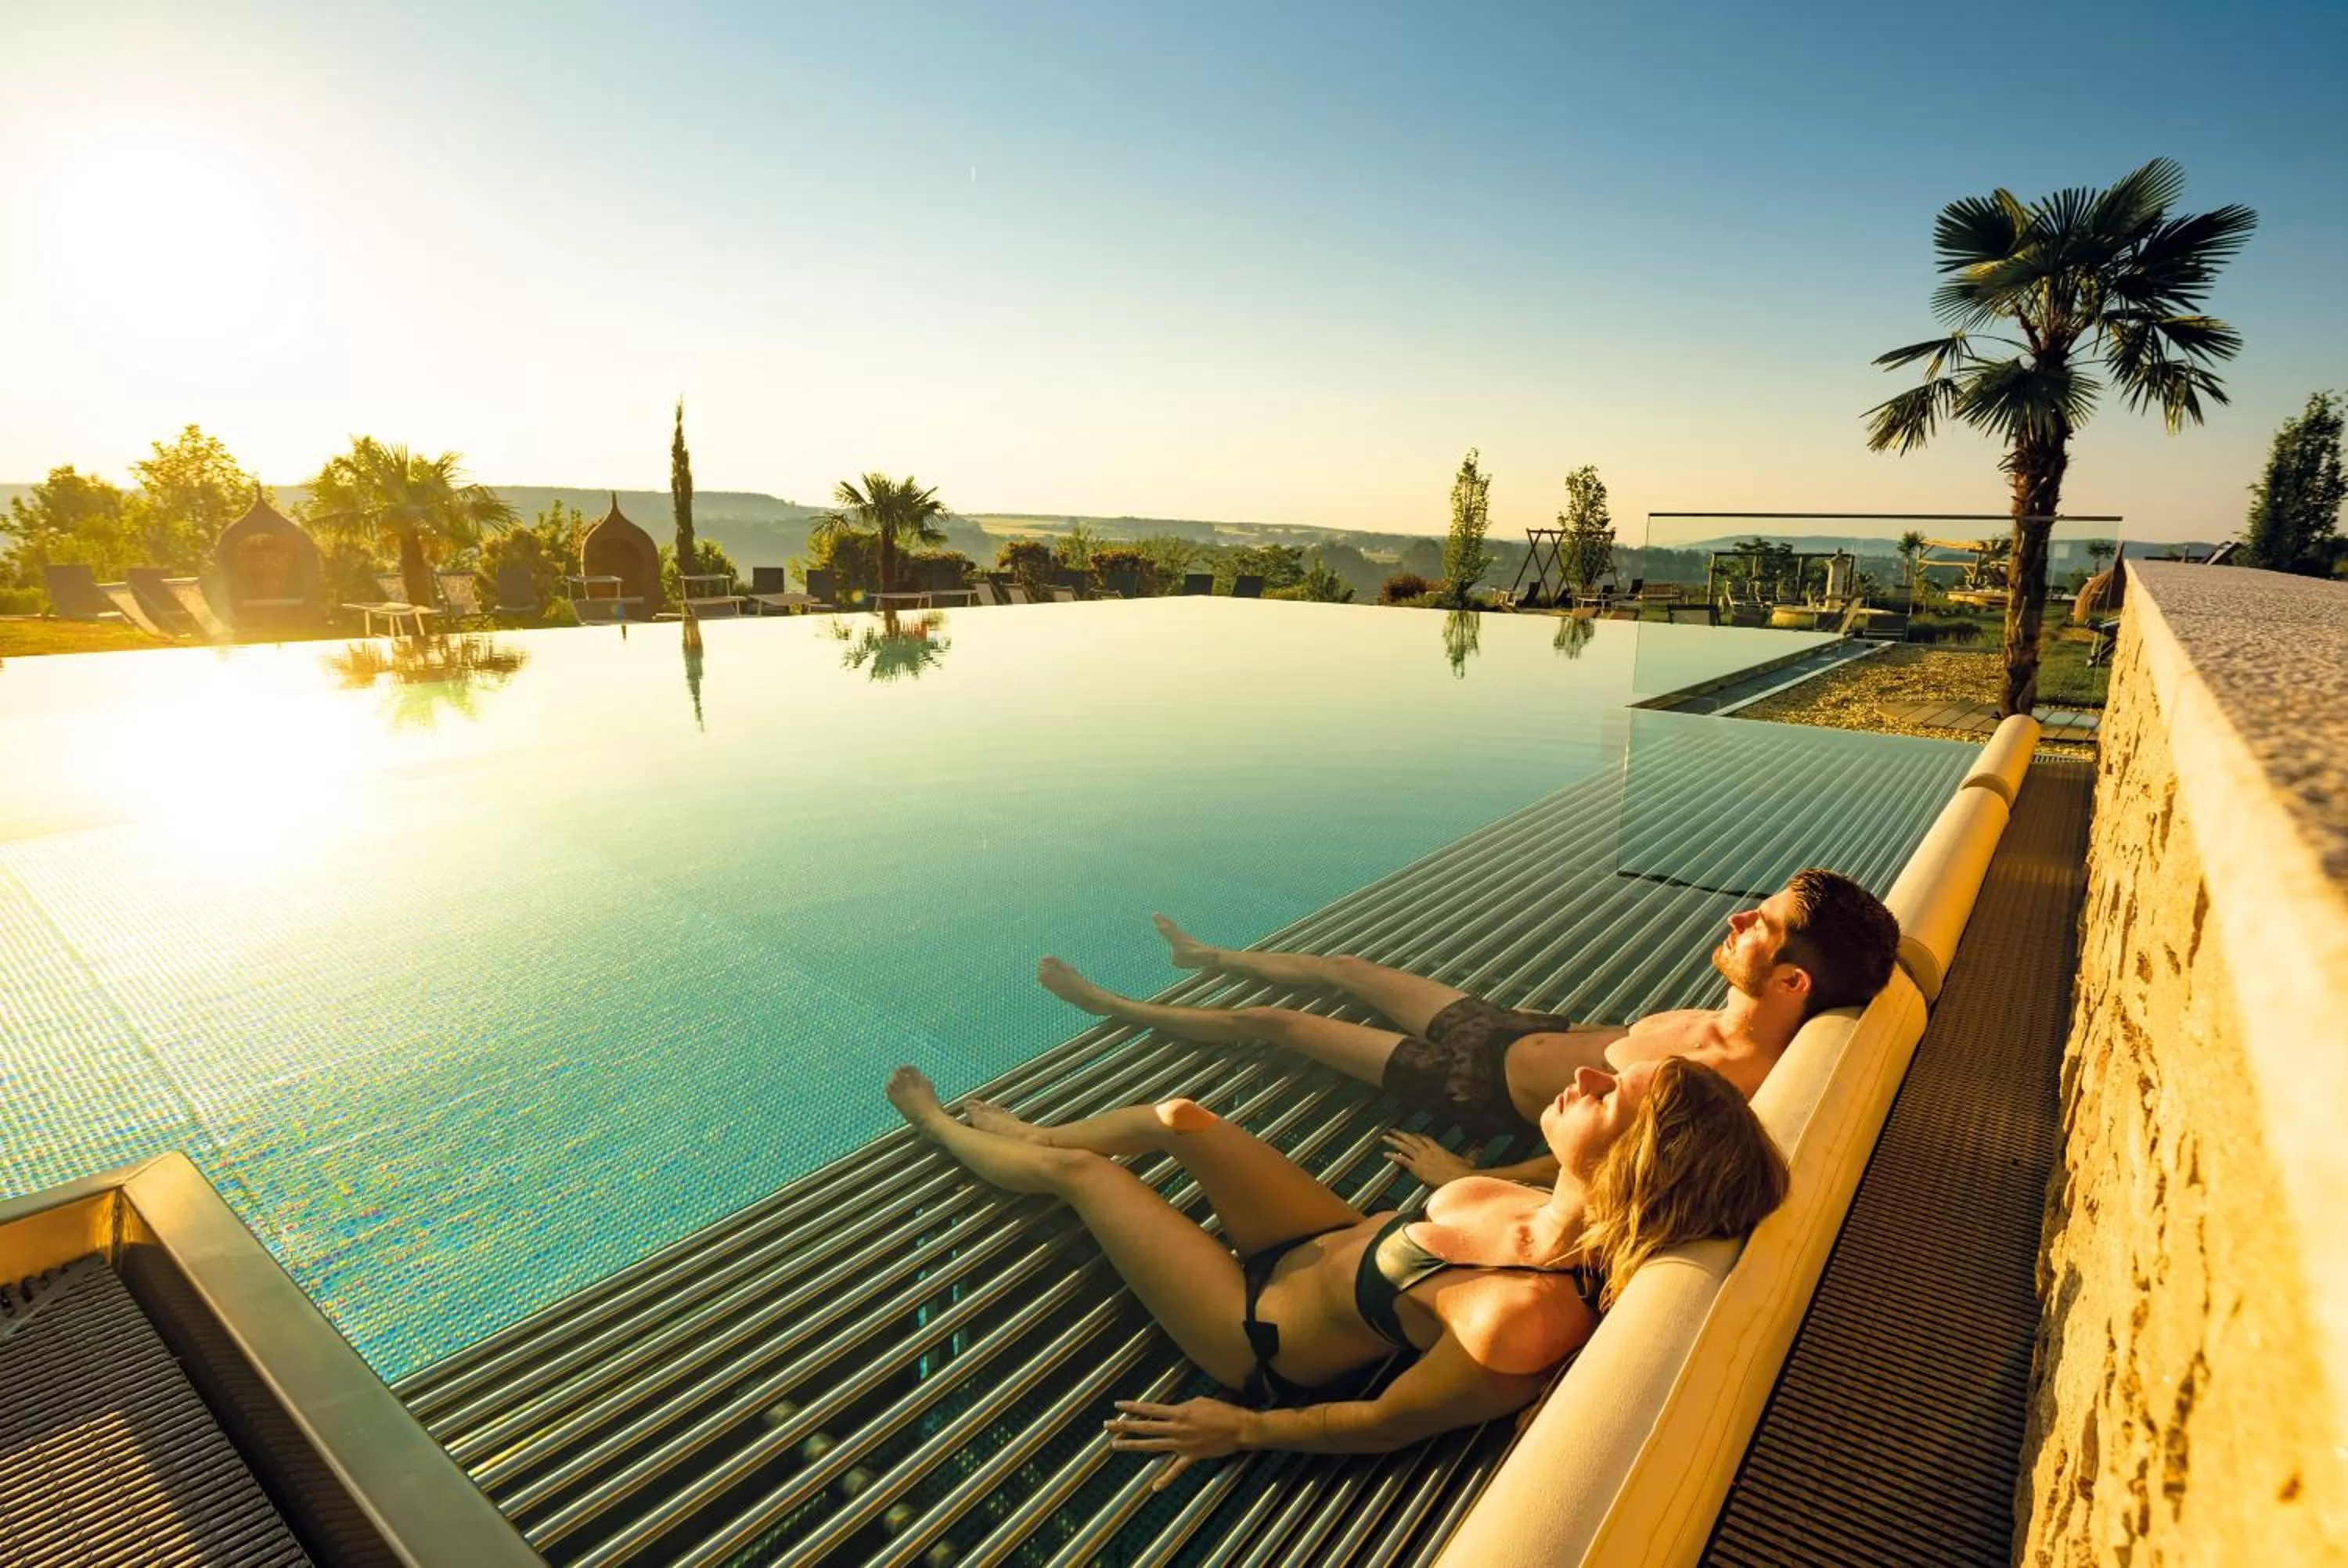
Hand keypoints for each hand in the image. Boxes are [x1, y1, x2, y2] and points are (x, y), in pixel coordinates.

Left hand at [1104, 1397, 1250, 1489]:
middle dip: (1124, 1426)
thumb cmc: (1221, 1411)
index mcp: (1178, 1412)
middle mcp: (1176, 1428)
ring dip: (1133, 1446)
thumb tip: (1172, 1411)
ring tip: (1116, 1445)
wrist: (1238, 1428)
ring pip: (1152, 1445)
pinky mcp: (1191, 1457)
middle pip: (1145, 1427)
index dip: (1133, 1407)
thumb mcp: (1199, 1401)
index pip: (1150, 1409)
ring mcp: (1181, 1444)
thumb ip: (1182, 1407)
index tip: (1117, 1405)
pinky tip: (1155, 1487)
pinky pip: (1176, 1469)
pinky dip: (1166, 1479)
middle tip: (1107, 1426)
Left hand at [1381, 1131, 1475, 1185]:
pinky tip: (1385, 1154)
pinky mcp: (1417, 1168)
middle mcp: (1428, 1151)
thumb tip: (1479, 1151)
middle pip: (1412, 1140)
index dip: (1417, 1137)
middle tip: (1392, 1131)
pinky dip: (1393, 1157)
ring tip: (1385, 1137)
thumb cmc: (1464, 1173)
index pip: (1425, 1139)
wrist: (1459, 1179)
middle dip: (1401, 1135)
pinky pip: (1402, 1160)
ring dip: (1394, 1141)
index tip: (1411, 1135)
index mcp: (1439, 1149)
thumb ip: (1471, 1156)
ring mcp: (1422, 1159)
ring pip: (1405, 1147)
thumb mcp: (1468, 1162)